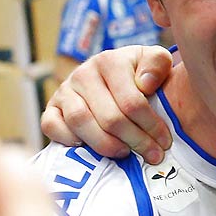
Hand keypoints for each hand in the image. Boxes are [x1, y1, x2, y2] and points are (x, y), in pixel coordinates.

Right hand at [41, 45, 174, 160]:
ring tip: (125, 153)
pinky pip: (51, 126)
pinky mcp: (51, 107)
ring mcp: (64, 90)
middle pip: (109, 117)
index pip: (131, 102)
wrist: (109, 75)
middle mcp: (83, 73)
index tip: (164, 142)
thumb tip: (145, 84)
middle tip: (152, 155)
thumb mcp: (153, 60)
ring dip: (106, 145)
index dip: (151, 126)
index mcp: (110, 61)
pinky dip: (70, 141)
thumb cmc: (136, 72)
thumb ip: (157, 64)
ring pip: (80, 122)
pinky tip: (91, 150)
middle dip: (135, 140)